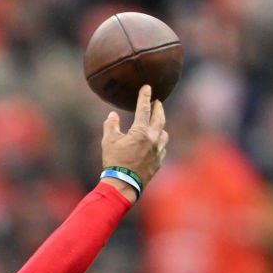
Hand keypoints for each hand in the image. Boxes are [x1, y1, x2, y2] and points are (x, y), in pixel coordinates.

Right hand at [100, 85, 168, 199]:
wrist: (123, 184)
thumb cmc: (114, 162)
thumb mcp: (108, 142)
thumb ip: (111, 125)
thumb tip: (112, 115)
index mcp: (140, 131)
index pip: (144, 109)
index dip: (145, 97)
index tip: (147, 87)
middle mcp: (153, 138)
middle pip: (160, 118)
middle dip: (158, 108)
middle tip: (157, 102)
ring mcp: (158, 151)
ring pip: (164, 133)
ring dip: (161, 126)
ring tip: (157, 124)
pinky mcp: (159, 161)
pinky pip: (163, 148)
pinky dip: (160, 142)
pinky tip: (156, 143)